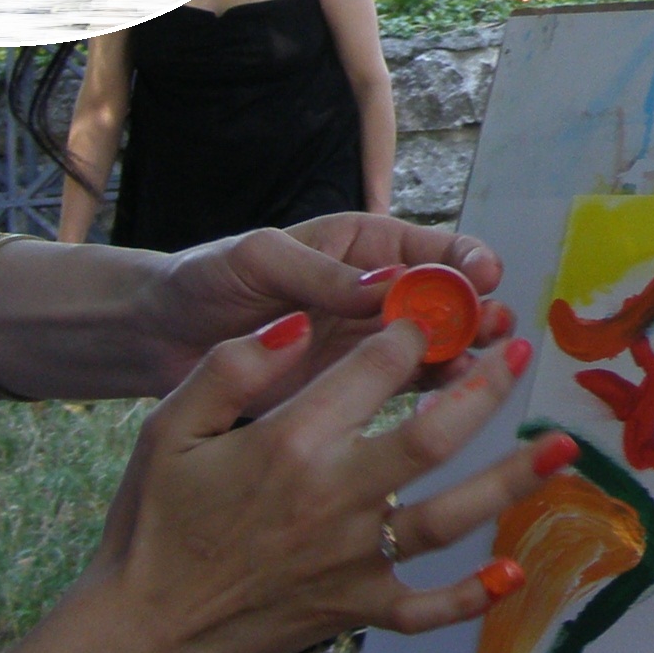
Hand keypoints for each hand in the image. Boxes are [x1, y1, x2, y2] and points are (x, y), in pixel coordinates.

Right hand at [79, 309, 565, 652]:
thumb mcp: (168, 426)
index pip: (374, 371)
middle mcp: (333, 498)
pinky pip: (426, 607)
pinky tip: (515, 575)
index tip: (435, 313)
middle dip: (484, 390)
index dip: (414, 333)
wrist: (142, 629)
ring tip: (560, 450)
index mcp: (289, 443)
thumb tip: (302, 320)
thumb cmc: (153, 521)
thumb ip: (233, 366)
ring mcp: (352, 559)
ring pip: (451, 517)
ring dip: (510, 482)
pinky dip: (472, 597)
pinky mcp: (356, 609)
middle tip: (518, 354)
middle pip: (434, 437)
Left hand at [127, 217, 514, 398]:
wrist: (157, 337)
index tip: (484, 279)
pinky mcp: (351, 386)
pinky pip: (406, 387)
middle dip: (477, 311)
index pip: (431, 247)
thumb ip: (320, 275)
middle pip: (446, 299)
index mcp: (360, 245)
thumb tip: (389, 285)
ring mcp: (366, 341)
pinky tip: (449, 407)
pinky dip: (432, 393)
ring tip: (484, 369)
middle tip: (496, 330)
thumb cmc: (205, 279)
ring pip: (435, 345)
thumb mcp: (257, 261)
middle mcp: (375, 290)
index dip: (464, 261)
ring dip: (464, 354)